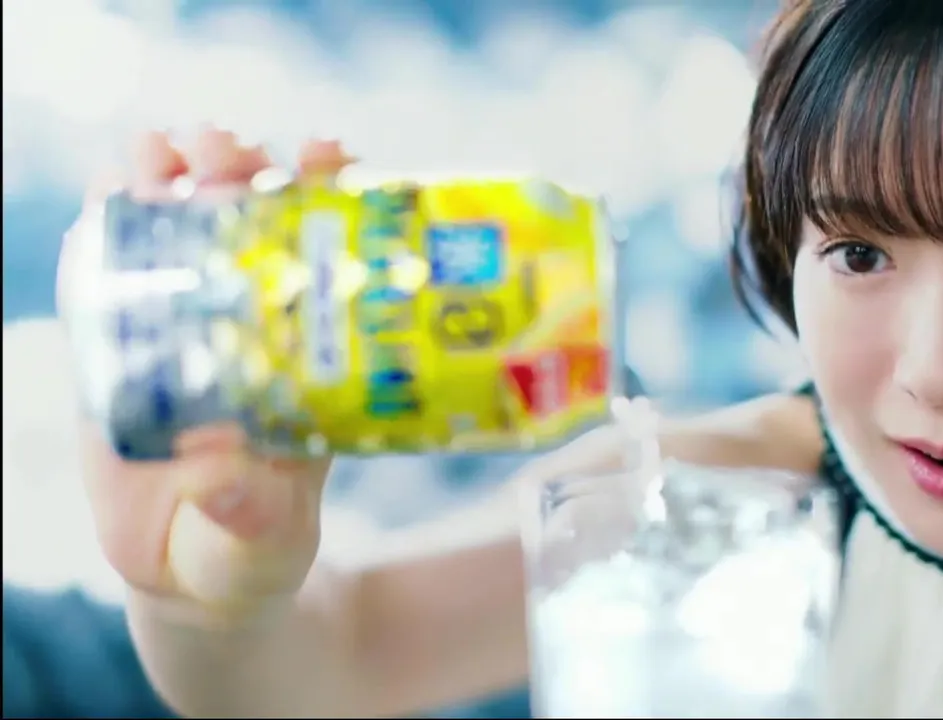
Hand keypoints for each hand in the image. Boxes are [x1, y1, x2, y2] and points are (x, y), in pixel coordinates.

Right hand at [68, 128, 353, 613]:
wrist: (189, 567)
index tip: (326, 154)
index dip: (332, 192)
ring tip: (163, 150)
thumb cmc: (252, 548)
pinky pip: (115, 271)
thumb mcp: (265, 535)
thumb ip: (250, 511)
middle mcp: (255, 323)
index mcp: (311, 352)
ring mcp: (187, 324)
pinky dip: (109, 225)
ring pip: (182, 230)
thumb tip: (221, 473)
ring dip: (174, 177)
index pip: (329, 253)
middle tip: (226, 149)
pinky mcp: (123, 343)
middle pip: (251, 218)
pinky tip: (107, 190)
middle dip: (240, 167)